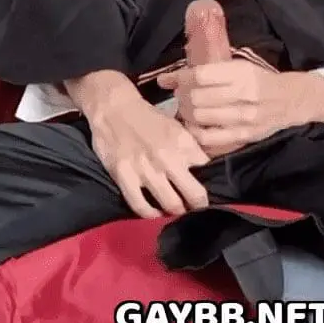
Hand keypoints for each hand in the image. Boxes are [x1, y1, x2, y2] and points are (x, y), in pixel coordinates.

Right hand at [65, 71, 210, 218]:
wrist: (114, 108)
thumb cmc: (148, 118)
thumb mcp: (176, 128)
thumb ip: (190, 149)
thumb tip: (204, 169)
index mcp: (184, 143)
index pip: (207, 170)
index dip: (210, 180)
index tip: (207, 187)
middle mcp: (168, 158)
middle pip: (194, 195)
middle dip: (198, 205)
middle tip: (195, 207)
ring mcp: (146, 170)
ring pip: (171, 205)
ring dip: (176, 211)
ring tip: (175, 210)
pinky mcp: (125, 177)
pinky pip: (141, 206)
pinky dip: (150, 214)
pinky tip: (154, 212)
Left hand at [157, 61, 323, 153]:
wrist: (291, 100)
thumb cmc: (261, 80)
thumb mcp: (241, 67)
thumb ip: (213, 71)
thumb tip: (177, 76)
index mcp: (241, 72)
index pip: (200, 75)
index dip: (178, 78)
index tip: (167, 80)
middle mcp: (243, 94)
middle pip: (196, 97)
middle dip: (180, 96)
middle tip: (178, 96)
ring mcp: (243, 117)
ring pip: (199, 116)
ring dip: (185, 113)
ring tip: (185, 109)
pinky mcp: (243, 135)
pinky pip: (209, 137)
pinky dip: (194, 132)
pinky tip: (193, 126)